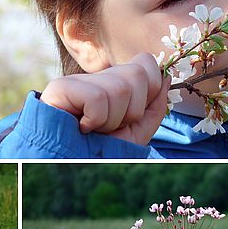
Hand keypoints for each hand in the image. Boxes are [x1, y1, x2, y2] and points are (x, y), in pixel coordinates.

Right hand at [41, 53, 169, 145]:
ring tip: (95, 129)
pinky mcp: (60, 87)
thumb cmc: (101, 151)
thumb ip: (154, 106)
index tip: (132, 115)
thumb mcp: (137, 132)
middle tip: (112, 126)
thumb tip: (166, 77)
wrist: (69, 166)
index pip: (146, 63)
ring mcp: (79, 80)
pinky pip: (98, 98)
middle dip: (132, 111)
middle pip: (137, 74)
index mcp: (118, 82)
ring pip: (120, 88)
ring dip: (112, 120)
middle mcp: (99, 76)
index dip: (150, 90)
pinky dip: (96, 120)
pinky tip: (82, 128)